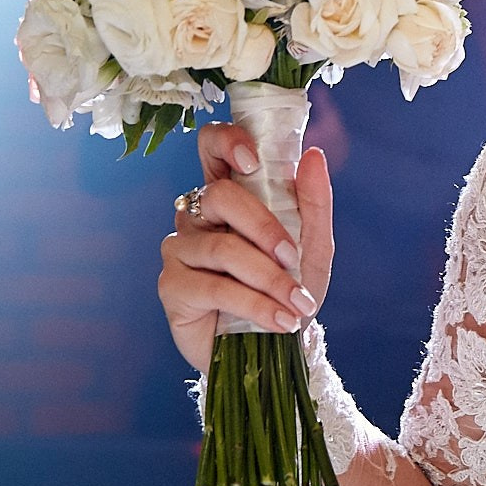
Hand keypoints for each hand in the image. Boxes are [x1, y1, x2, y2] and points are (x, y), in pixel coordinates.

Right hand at [156, 122, 335, 373]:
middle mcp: (198, 215)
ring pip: (222, 247)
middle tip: (293, 256)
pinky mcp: (172, 287)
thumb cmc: (290, 285)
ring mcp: (180, 249)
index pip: (211, 146)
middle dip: (263, 226)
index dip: (226, 142)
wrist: (279, 343)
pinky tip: (281, 320)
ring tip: (298, 303)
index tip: (252, 161)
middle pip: (218, 195)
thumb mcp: (313, 244)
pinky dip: (256, 304)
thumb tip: (313, 155)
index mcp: (230, 193)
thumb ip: (313, 201)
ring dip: (268, 277)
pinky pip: (214, 288)